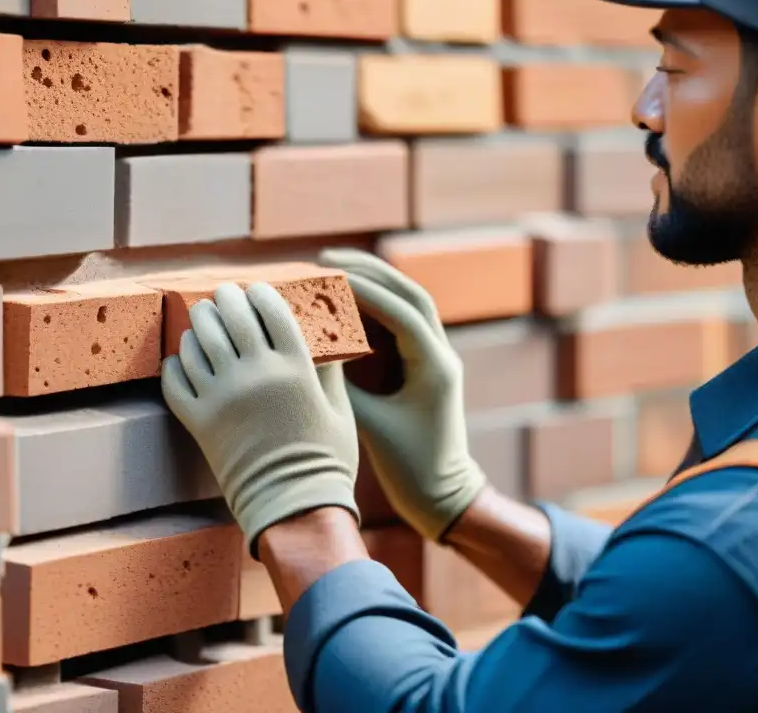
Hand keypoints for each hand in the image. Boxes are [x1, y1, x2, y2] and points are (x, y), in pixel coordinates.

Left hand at [161, 281, 359, 557]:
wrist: (295, 508)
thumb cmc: (325, 462)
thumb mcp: (339, 410)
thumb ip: (329, 372)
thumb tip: (323, 342)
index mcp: (296, 367)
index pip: (271, 309)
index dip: (259, 293)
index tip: (255, 290)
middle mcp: (257, 375)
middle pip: (230, 316)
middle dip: (224, 299)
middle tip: (221, 297)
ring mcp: (224, 397)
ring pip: (197, 342)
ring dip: (196, 326)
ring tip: (200, 322)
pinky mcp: (200, 422)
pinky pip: (175, 380)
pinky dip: (174, 364)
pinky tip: (181, 360)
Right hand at [317, 248, 485, 540]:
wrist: (445, 498)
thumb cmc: (410, 469)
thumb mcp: (371, 426)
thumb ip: (343, 386)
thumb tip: (312, 352)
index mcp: (435, 367)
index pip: (402, 312)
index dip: (365, 290)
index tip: (327, 274)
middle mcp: (441, 355)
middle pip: (411, 294)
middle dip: (371, 271)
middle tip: (327, 258)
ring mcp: (435, 359)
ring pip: (409, 304)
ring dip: (375, 282)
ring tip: (333, 269)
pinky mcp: (424, 366)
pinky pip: (400, 323)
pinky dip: (374, 306)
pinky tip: (343, 302)